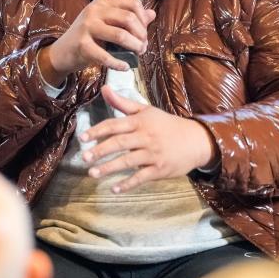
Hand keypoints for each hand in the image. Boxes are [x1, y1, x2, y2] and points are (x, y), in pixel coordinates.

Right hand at [39, 0, 154, 85]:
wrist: (63, 52)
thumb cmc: (88, 37)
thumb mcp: (108, 23)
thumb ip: (129, 17)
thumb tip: (151, 13)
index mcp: (103, 2)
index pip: (133, 4)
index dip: (144, 20)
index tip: (144, 33)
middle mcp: (94, 10)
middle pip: (129, 19)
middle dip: (141, 35)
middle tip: (142, 47)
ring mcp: (87, 26)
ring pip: (121, 35)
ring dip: (134, 47)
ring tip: (137, 55)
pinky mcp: (82, 45)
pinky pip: (106, 56)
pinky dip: (119, 63)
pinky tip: (125, 66)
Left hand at [81, 85, 219, 193]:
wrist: (196, 140)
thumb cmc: (167, 125)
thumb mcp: (146, 111)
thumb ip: (123, 102)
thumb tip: (104, 88)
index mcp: (140, 122)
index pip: (115, 124)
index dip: (98, 131)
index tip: (83, 137)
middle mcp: (146, 137)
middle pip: (120, 143)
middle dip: (100, 150)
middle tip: (84, 157)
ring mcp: (153, 154)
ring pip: (128, 161)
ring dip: (109, 168)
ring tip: (92, 173)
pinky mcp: (160, 169)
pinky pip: (141, 177)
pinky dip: (128, 184)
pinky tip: (114, 189)